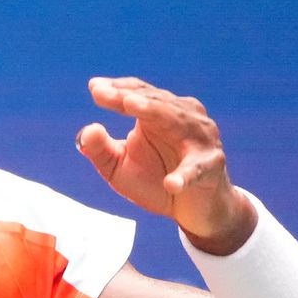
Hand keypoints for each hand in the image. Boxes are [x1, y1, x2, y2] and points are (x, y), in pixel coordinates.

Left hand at [76, 77, 257, 253]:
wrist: (194, 208)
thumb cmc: (155, 180)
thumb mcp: (118, 167)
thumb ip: (100, 150)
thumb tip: (86, 130)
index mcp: (158, 114)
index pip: (137, 94)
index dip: (117, 90)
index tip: (94, 88)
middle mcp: (182, 118)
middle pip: (155, 102)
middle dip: (128, 96)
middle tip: (105, 93)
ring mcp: (199, 140)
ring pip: (178, 122)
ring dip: (156, 112)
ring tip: (131, 106)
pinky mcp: (210, 166)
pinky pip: (196, 169)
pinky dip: (185, 175)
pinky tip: (171, 183)